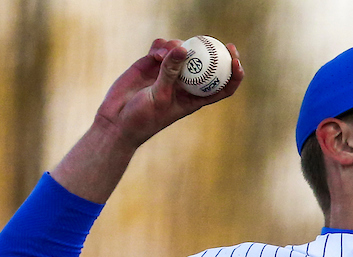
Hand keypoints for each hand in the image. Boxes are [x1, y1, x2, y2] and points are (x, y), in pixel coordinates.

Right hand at [94, 39, 244, 147]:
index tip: (236, 61)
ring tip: (168, 51)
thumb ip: (170, 72)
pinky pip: (161, 48)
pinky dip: (161, 46)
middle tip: (215, 40)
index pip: (221, 86)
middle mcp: (184, 83)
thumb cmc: (143, 118)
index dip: (233, 74)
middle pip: (205, 63)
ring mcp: (168, 72)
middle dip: (213, 50)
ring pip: (182, 51)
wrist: (117, 120)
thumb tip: (184, 49)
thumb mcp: (159, 97)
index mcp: (194, 97)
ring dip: (178, 46)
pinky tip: (156, 52)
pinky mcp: (151, 63)